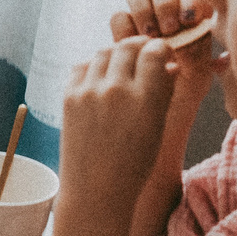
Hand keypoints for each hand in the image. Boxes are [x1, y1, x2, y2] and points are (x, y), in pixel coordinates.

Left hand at [60, 37, 178, 220]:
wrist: (96, 189)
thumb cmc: (134, 163)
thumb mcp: (158, 127)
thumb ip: (164, 91)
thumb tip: (167, 63)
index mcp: (145, 98)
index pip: (155, 51)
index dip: (161, 49)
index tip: (163, 56)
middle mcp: (115, 90)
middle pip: (127, 46)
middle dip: (139, 47)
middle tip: (143, 56)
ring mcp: (88, 92)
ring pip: (103, 52)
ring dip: (115, 55)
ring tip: (122, 67)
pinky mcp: (68, 97)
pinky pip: (81, 66)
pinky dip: (93, 67)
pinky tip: (101, 78)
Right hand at [110, 0, 215, 118]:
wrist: (153, 120)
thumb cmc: (181, 100)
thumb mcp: (198, 78)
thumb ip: (198, 51)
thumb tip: (194, 27)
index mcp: (194, 21)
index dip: (189, 0)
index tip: (188, 20)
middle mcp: (168, 15)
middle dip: (163, 3)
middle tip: (167, 28)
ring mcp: (143, 22)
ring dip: (142, 11)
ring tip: (147, 37)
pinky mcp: (121, 35)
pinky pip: (118, 17)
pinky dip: (123, 28)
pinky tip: (131, 48)